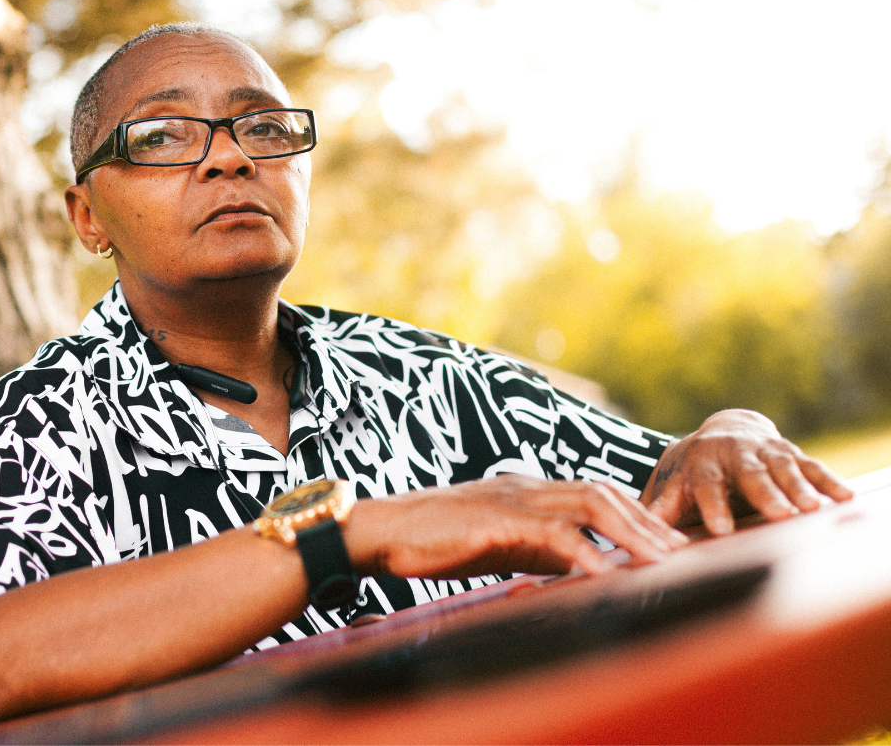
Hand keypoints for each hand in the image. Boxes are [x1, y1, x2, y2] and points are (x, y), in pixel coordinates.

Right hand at [346, 475, 687, 579]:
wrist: (382, 530)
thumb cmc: (431, 540)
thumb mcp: (494, 544)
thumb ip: (534, 549)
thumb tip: (573, 567)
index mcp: (526, 492)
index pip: (592, 495)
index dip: (633, 515)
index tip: (664, 540)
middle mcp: (527, 488)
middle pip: (602, 494)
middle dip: (645, 521)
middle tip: (680, 549)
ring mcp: (514, 499)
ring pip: (589, 506)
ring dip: (630, 533)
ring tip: (659, 559)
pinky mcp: (499, 519)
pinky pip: (554, 535)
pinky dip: (585, 554)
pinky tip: (606, 574)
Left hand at [640, 409, 853, 534]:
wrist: (725, 432)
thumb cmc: (697, 470)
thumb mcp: (677, 485)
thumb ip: (663, 509)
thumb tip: (635, 539)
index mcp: (702, 461)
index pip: (707, 484)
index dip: (713, 506)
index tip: (720, 529)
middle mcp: (736, 452)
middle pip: (751, 475)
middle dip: (766, 495)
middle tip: (780, 515)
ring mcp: (766, 451)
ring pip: (784, 468)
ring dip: (799, 487)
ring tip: (811, 508)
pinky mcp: (791, 452)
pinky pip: (812, 467)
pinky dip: (827, 481)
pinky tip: (844, 497)